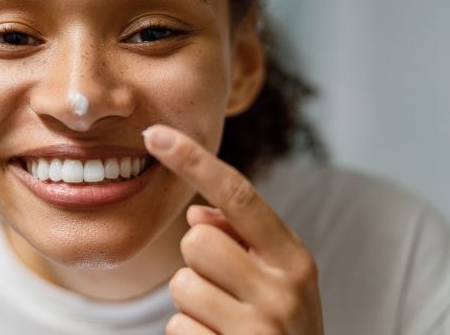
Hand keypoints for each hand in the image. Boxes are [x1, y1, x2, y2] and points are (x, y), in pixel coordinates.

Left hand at [143, 124, 323, 334]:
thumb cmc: (279, 328)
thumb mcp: (277, 281)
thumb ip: (241, 241)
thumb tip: (197, 215)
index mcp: (294, 258)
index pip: (239, 195)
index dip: (194, 161)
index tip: (155, 134)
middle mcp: (284, 288)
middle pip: (196, 242)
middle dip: (198, 264)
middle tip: (225, 292)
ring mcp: (260, 327)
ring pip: (181, 285)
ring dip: (191, 304)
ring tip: (224, 323)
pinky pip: (176, 327)